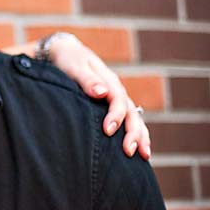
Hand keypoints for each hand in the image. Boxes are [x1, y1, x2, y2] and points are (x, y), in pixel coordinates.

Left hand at [46, 35, 150, 159]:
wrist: (65, 53)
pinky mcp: (112, 106)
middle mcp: (116, 90)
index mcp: (109, 80)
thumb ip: (87, 79)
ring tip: (144, 156)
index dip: (115, 116)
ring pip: (134, 118)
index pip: (118, 100)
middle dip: (133, 132)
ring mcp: (116, 99)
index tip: (108, 131)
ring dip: (140, 136)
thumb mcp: (75, 66)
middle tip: (129, 151)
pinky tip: (140, 150)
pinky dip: (137, 134)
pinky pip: (129, 120)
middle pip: (131, 112)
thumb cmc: (68, 60)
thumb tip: (102, 93)